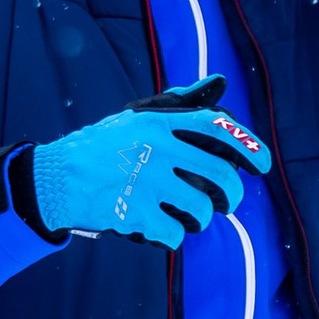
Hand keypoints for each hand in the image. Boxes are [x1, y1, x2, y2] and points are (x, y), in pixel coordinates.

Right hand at [28, 78, 270, 250]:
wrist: (54, 179)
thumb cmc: (101, 147)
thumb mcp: (137, 118)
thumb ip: (179, 104)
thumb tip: (219, 82)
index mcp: (158, 125)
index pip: (215, 128)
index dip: (247, 145)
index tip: (264, 165)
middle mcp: (156, 151)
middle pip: (219, 175)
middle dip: (233, 195)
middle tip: (229, 203)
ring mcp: (145, 183)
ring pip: (201, 210)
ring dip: (200, 219)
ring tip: (188, 217)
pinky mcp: (134, 213)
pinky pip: (175, 234)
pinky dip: (172, 237)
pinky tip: (159, 229)